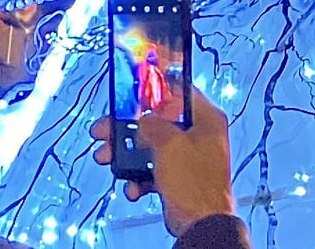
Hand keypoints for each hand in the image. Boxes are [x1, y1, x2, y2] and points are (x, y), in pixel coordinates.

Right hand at [90, 88, 235, 236]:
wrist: (200, 225)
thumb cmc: (196, 182)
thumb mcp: (168, 142)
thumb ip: (151, 125)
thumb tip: (142, 122)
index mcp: (206, 119)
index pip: (180, 91)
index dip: (157, 89)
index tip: (135, 90)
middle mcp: (200, 136)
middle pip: (159, 121)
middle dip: (129, 128)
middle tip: (107, 129)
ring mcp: (189, 158)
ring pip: (152, 147)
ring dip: (128, 154)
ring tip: (107, 157)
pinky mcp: (179, 179)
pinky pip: (154, 170)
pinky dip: (139, 177)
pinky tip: (132, 186)